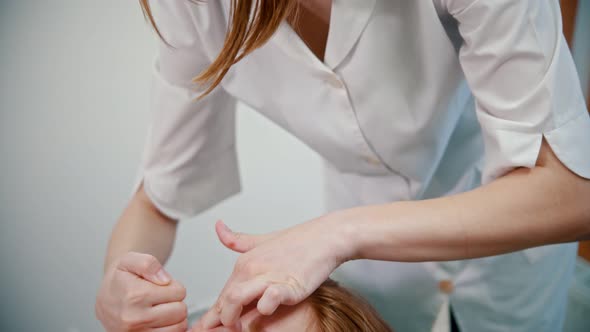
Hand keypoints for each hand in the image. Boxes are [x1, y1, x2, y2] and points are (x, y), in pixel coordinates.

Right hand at [96, 252, 187, 331]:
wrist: (106, 296)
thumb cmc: (120, 278)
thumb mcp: (130, 260)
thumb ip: (148, 264)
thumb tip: (165, 280)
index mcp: (134, 295)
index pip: (179, 292)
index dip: (174, 286)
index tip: (162, 286)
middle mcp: (134, 318)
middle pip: (180, 311)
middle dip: (175, 302)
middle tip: (162, 298)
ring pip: (178, 327)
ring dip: (174, 317)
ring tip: (160, 309)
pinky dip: (170, 328)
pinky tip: (160, 320)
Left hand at [198, 218, 351, 328]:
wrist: (327, 237)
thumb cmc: (300, 241)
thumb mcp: (262, 240)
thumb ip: (238, 240)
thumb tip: (218, 226)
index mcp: (244, 263)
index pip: (222, 296)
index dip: (217, 315)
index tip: (215, 327)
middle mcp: (252, 269)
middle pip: (223, 302)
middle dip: (221, 322)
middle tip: (228, 331)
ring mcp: (268, 276)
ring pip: (234, 299)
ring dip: (232, 319)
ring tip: (241, 328)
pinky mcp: (288, 285)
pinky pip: (267, 299)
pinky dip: (263, 309)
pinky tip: (267, 312)